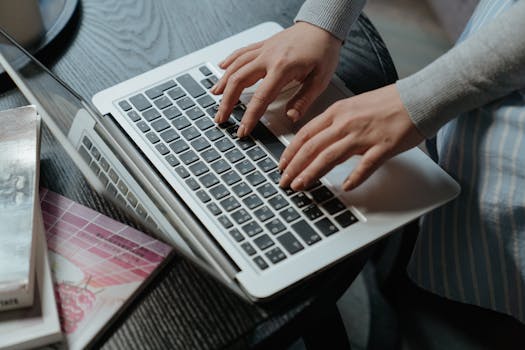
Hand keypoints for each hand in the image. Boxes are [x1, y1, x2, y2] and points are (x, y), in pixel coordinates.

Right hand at [211, 22, 341, 137]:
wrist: (323, 25)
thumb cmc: (324, 51)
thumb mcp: (320, 79)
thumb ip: (304, 100)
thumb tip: (291, 117)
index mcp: (283, 68)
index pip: (260, 97)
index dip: (249, 116)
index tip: (243, 129)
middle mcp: (269, 57)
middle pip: (239, 80)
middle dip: (227, 102)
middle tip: (221, 118)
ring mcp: (263, 49)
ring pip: (236, 66)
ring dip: (223, 83)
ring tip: (215, 97)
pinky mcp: (263, 45)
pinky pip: (241, 52)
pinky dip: (229, 61)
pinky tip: (221, 68)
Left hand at [278, 84, 424, 190]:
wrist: (420, 97)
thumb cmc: (388, 103)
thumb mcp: (353, 107)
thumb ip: (335, 123)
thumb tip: (318, 142)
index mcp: (337, 112)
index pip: (305, 134)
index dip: (290, 152)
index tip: (281, 165)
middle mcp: (346, 123)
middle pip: (312, 147)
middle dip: (294, 167)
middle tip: (285, 182)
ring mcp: (364, 135)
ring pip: (330, 156)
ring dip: (312, 173)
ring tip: (301, 186)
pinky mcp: (383, 146)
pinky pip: (365, 165)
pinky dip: (354, 178)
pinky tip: (345, 188)